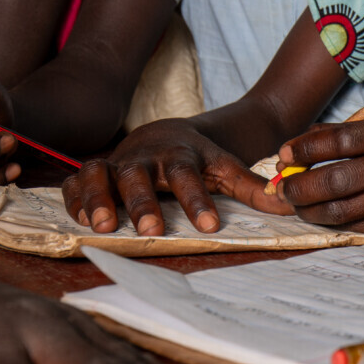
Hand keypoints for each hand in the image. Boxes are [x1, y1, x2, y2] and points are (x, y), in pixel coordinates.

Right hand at [61, 119, 282, 236]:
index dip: (197, 199)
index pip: (189, 176)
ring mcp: (115, 164)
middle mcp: (144, 158)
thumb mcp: (226, 168)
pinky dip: (74, 199)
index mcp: (180, 155)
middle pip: (140, 176)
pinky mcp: (94, 174)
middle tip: (153, 230)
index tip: (210, 225)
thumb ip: (253, 188)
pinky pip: (75, 184)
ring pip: (99, 175)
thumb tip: (289, 204)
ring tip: (104, 225)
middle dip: (144, 202)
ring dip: (99, 198)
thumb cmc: (198, 159)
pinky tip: (80, 220)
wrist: (168, 133)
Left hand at [275, 116, 363, 233]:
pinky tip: (319, 215)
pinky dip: (328, 223)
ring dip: (308, 209)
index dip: (306, 148)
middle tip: (282, 187)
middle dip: (300, 185)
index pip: (342, 140)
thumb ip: (344, 135)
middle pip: (337, 178)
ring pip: (339, 210)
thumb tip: (292, 149)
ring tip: (296, 203)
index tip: (284, 154)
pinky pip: (352, 228)